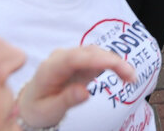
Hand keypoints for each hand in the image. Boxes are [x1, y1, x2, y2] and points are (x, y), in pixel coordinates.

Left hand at [17, 46, 134, 128]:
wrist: (32, 104)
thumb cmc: (38, 109)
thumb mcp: (49, 110)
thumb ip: (66, 100)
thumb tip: (85, 92)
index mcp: (49, 69)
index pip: (73, 58)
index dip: (95, 58)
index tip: (114, 65)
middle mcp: (61, 58)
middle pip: (89, 53)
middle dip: (112, 61)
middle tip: (131, 78)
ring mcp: (71, 57)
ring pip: (97, 53)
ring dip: (116, 62)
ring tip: (131, 78)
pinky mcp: (81, 61)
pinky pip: (99, 58)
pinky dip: (113, 64)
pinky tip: (125, 74)